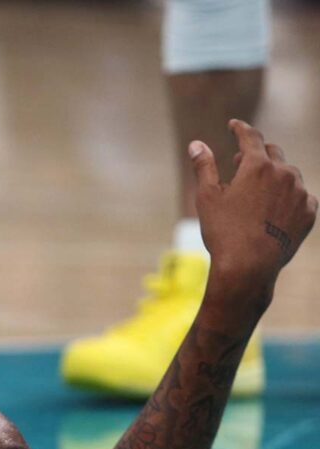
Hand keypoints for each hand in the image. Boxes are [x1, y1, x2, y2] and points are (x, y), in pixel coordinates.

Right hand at [193, 120, 317, 311]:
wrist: (249, 267)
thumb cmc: (223, 231)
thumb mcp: (207, 197)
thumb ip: (204, 166)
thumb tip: (197, 144)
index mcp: (258, 166)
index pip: (251, 136)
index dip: (240, 129)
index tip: (235, 125)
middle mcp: (284, 174)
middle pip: (273, 153)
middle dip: (256, 155)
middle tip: (240, 166)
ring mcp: (300, 193)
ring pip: (288, 175)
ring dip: (274, 177)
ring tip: (257, 194)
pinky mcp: (309, 212)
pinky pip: (301, 195)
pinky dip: (288, 196)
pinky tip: (273, 210)